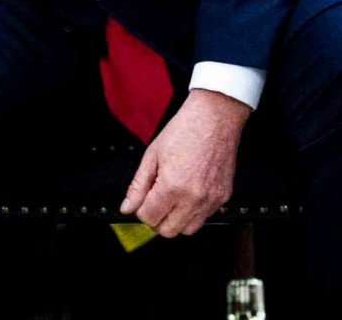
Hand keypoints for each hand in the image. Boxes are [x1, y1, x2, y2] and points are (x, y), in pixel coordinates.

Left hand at [119, 88, 250, 236]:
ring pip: (188, 229)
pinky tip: (188, 193)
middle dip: (156, 219)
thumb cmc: (183, 132)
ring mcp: (212, 200)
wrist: (214, 119)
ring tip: (171, 198)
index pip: (150, 218)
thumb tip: (127, 208)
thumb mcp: (151, 156)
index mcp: (173, 187)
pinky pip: (205, 217)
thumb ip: (138, 186)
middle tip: (153, 201)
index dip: (141, 210)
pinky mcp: (224, 198)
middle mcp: (194, 198)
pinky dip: (193, 212)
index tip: (142, 199)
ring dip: (175, 219)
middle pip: (169, 230)